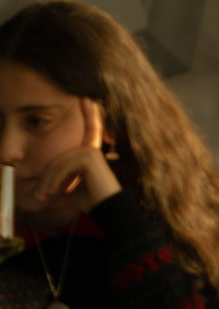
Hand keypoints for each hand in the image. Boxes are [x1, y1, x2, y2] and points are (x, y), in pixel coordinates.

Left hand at [21, 99, 120, 217]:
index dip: (87, 114)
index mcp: (87, 153)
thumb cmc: (87, 202)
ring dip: (47, 184)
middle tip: (39, 198)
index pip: (85, 130)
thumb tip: (23, 183)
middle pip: (57, 158)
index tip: (85, 98)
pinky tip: (52, 194)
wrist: (106, 211)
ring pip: (57, 164)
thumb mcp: (63, 188)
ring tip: (44, 200)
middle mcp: (90, 149)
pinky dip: (53, 182)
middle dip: (46, 180)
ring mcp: (90, 152)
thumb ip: (49, 180)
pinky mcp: (90, 157)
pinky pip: (62, 166)